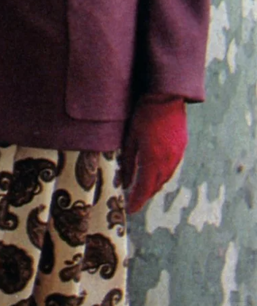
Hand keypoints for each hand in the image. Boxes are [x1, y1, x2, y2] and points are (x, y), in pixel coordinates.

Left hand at [122, 94, 187, 213]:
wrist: (166, 96)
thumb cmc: (143, 113)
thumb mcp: (130, 136)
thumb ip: (128, 160)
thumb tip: (124, 180)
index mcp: (153, 159)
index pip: (145, 188)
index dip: (137, 201)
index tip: (131, 209)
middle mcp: (167, 161)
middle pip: (156, 185)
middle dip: (145, 194)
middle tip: (135, 200)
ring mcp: (177, 155)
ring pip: (165, 178)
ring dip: (154, 185)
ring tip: (144, 188)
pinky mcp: (181, 147)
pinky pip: (171, 167)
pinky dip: (162, 174)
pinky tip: (155, 172)